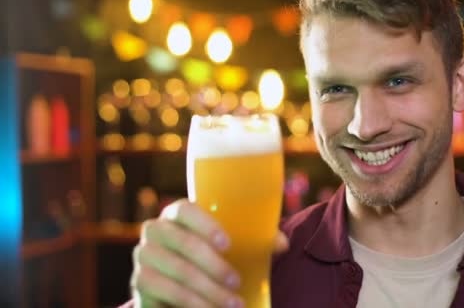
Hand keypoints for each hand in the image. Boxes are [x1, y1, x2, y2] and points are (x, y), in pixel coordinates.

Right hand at [130, 199, 288, 307]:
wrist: (177, 285)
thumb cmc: (210, 257)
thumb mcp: (232, 247)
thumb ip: (256, 240)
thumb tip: (282, 244)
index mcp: (176, 214)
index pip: (184, 209)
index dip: (205, 224)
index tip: (228, 244)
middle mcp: (155, 230)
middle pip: (182, 243)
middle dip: (214, 266)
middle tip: (238, 282)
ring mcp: (143, 256)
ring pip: (177, 271)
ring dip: (208, 290)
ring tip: (233, 304)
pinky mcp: (139, 282)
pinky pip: (164, 292)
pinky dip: (191, 303)